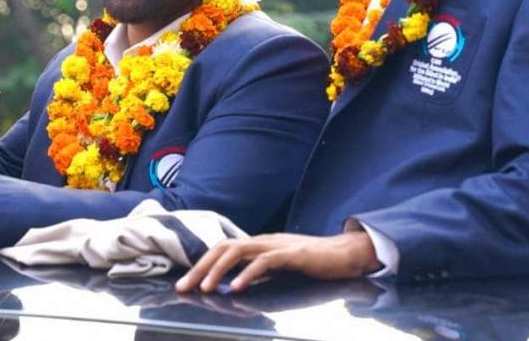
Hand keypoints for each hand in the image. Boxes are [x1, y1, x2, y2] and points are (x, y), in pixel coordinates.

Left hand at [175, 231, 380, 293]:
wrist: (345, 254)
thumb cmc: (312, 263)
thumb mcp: (278, 266)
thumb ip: (257, 271)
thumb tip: (234, 284)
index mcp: (257, 245)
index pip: (221, 250)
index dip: (200, 265)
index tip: (184, 284)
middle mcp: (262, 241)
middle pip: (223, 248)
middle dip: (200, 267)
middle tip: (183, 287)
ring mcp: (277, 245)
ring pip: (238, 251)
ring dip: (218, 269)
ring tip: (205, 288)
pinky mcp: (293, 254)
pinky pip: (266, 262)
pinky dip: (249, 274)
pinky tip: (237, 288)